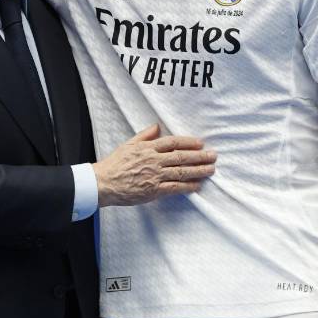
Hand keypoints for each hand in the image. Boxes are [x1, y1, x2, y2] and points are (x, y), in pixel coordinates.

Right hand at [93, 125, 216, 206]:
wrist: (104, 183)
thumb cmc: (115, 164)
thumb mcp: (129, 144)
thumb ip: (145, 135)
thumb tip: (157, 126)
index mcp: (148, 148)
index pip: (173, 143)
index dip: (189, 142)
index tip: (200, 143)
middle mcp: (154, 160)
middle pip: (182, 157)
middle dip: (200, 156)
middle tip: (213, 156)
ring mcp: (155, 176)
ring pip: (181, 172)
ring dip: (198, 171)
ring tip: (211, 169)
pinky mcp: (154, 190)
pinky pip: (174, 188)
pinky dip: (187, 187)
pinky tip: (197, 185)